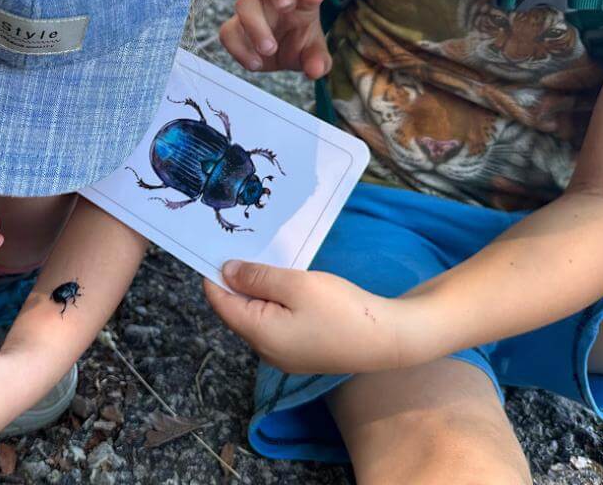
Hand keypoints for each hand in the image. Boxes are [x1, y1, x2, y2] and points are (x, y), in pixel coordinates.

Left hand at [204, 261, 430, 374]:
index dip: (214, 274)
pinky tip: (286, 284)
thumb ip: (257, 277)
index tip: (214, 247)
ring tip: (265, 261)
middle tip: (243, 247)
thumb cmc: (342, 310)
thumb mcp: (296, 284)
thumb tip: (226, 272)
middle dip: (237, 281)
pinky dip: (274, 302)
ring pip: (256, 316)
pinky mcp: (300, 352)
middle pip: (237, 310)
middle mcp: (265, 350)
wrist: (388, 339)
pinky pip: (275, 323)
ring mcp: (283, 355)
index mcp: (259, 334)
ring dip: (257, 290)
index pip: (220, 302)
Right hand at [219, 0, 330, 77]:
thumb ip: (318, 60)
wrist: (278, 51)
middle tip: (286, 8)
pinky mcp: (235, 29)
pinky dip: (239, 48)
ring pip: (244, 2)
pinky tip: (256, 63)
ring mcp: (253, 10)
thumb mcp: (313, 53)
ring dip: (255, 24)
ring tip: (270, 49)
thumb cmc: (299, 42)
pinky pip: (228, 32)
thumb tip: (316, 70)